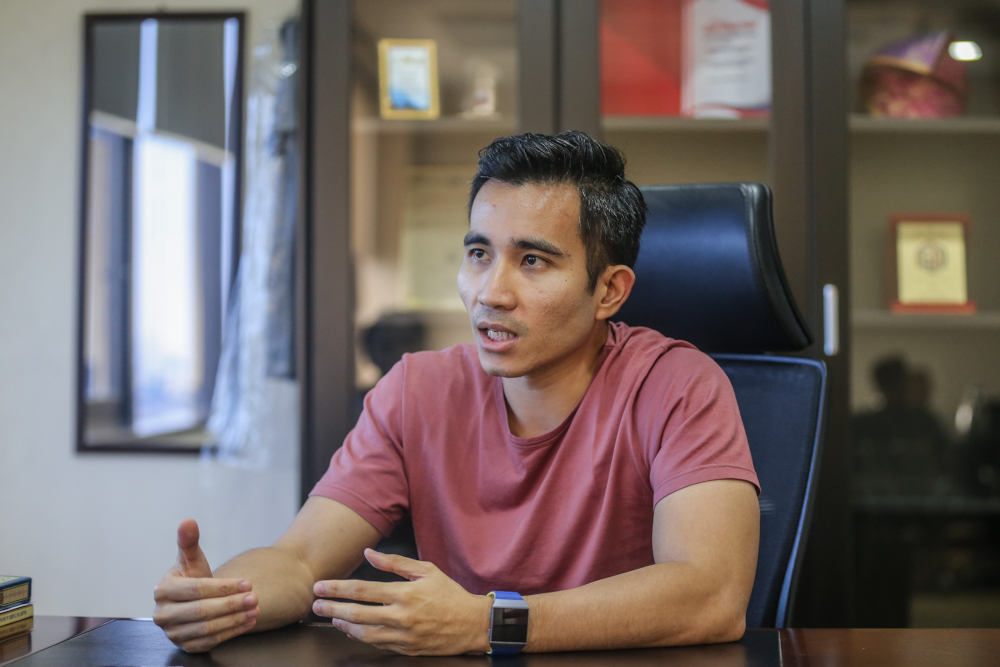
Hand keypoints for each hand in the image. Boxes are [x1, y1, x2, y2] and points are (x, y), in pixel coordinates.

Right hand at [152, 518, 258, 651]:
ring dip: (234, 619)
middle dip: (231, 604)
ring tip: (255, 609)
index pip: (197, 589)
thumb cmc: (191, 577)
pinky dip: (231, 632)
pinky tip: (247, 622)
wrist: (190, 601)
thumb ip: (189, 541)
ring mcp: (173, 633)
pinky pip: (210, 642)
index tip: (247, 582)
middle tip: (254, 598)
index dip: (223, 587)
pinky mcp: (185, 646)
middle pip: (202, 610)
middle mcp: (163, 615)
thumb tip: (188, 521)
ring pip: (207, 628)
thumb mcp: (191, 559)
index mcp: (163, 590)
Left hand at [312, 549, 492, 655]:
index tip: (320, 586)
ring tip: (331, 618)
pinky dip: (362, 637)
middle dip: (332, 609)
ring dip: (344, 625)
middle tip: (315, 605)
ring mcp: (403, 636)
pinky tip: (353, 630)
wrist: (472, 624)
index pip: (362, 590)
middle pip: (357, 614)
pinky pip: (378, 644)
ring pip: (364, 634)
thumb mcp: (426, 570)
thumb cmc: (450, 594)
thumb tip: (369, 554)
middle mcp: (401, 616)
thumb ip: (395, 563)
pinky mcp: (406, 650)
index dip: (337, 589)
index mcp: (405, 594)